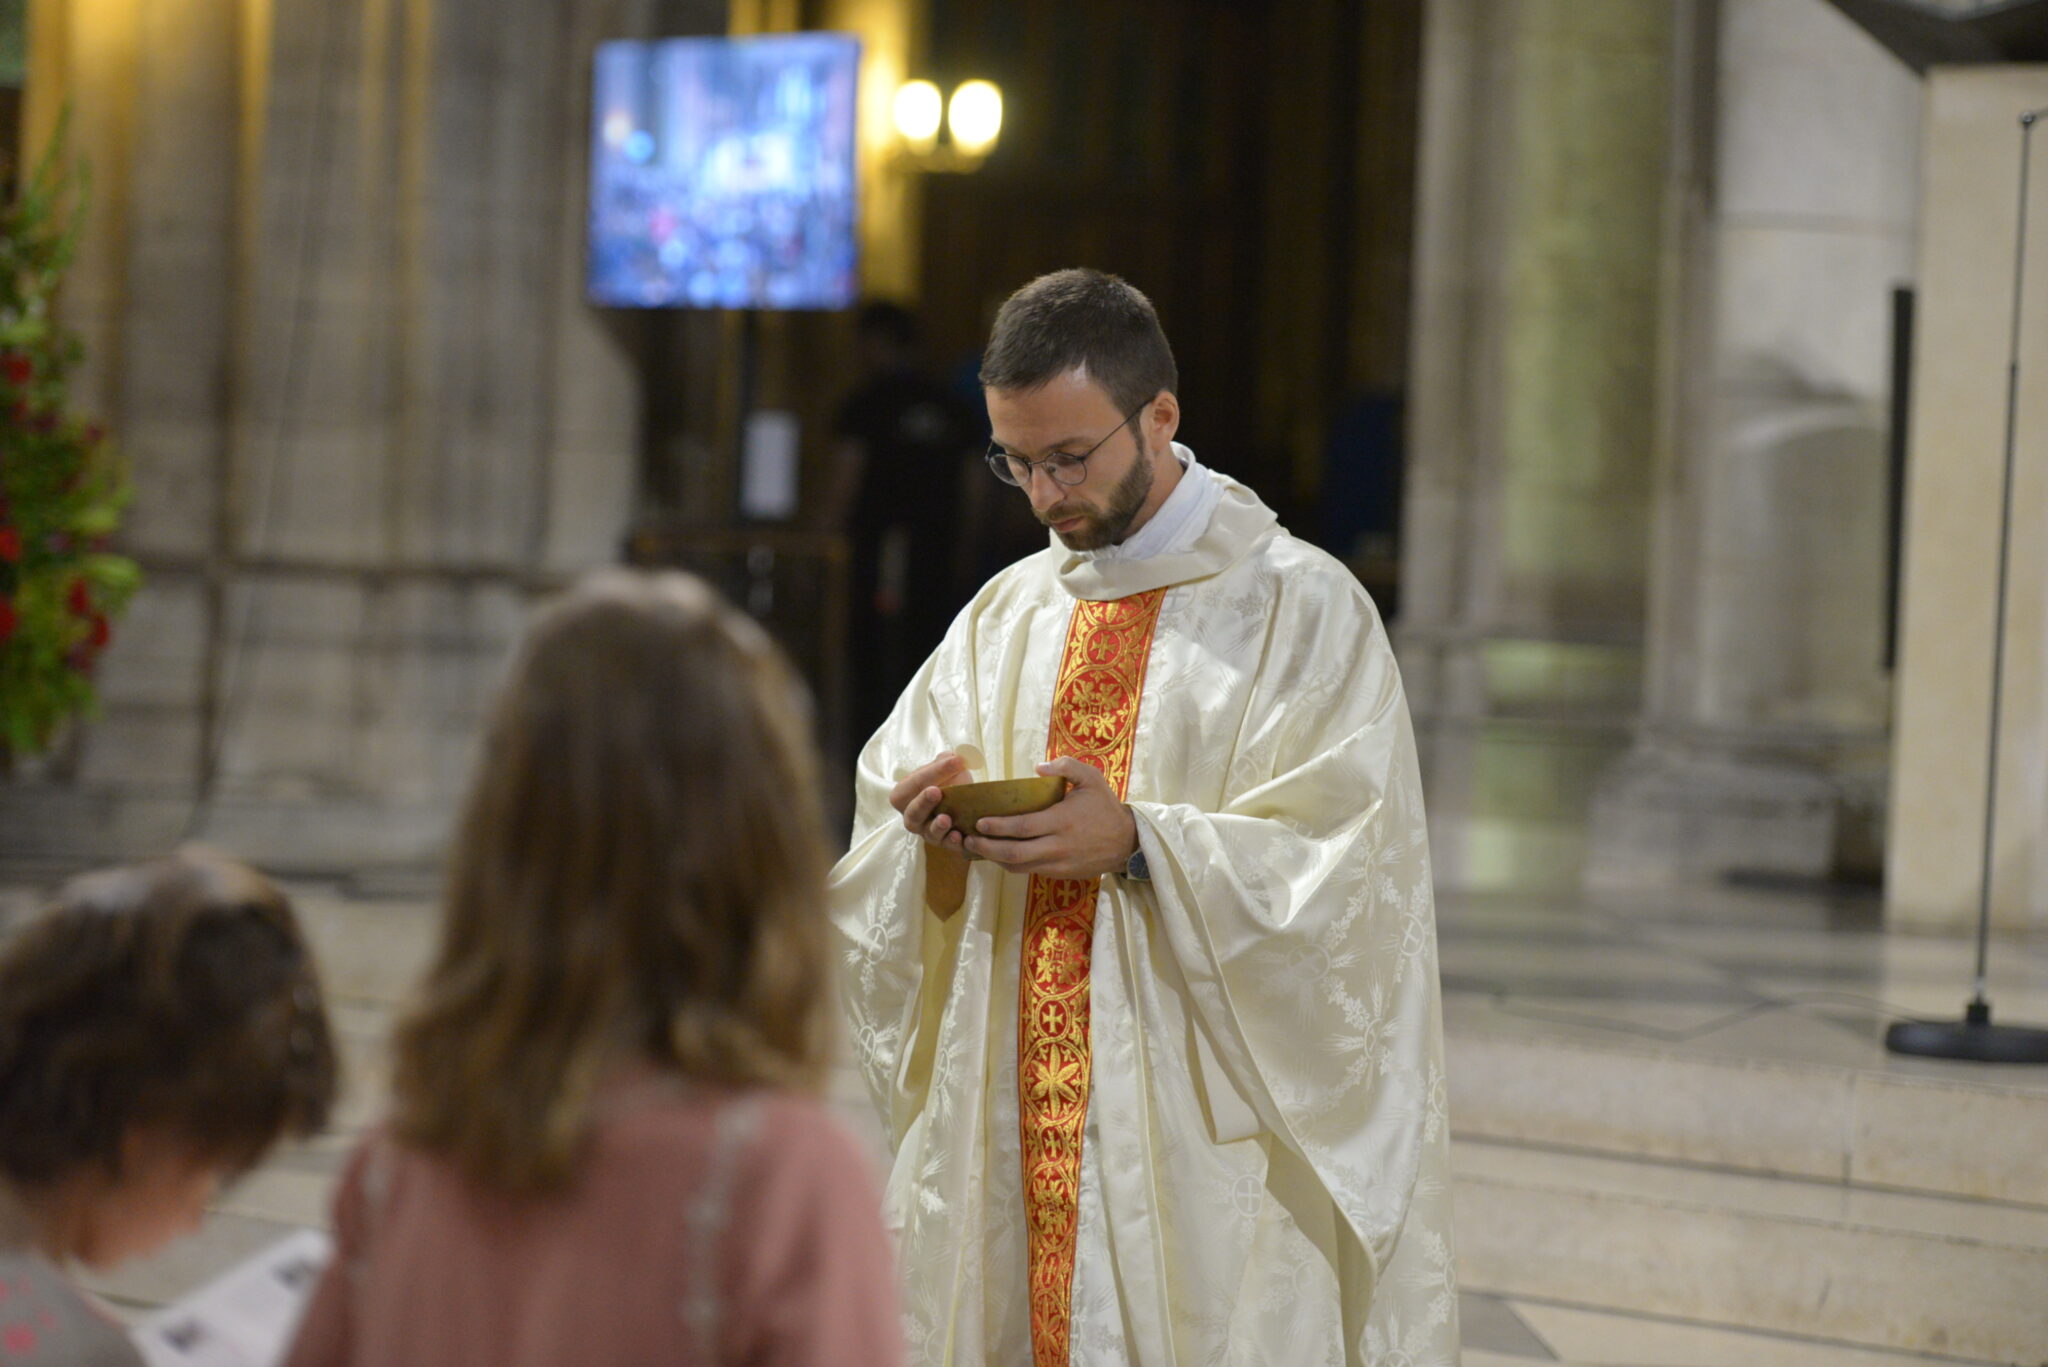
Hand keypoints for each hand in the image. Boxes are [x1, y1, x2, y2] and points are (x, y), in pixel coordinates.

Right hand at [892, 752, 973, 851]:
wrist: (964, 802)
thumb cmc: (947, 783)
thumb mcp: (944, 769)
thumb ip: (946, 760)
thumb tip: (953, 758)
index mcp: (905, 795)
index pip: (914, 783)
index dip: (933, 772)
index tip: (956, 761)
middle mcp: (913, 817)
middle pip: (913, 813)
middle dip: (923, 802)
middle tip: (936, 792)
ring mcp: (928, 832)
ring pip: (928, 833)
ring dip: (937, 826)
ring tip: (947, 819)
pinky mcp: (945, 843)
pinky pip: (947, 846)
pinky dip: (953, 842)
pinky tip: (960, 836)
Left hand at [962, 757, 1138, 879]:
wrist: (1127, 841)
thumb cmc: (1105, 807)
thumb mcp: (1091, 778)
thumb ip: (1065, 766)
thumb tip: (1038, 766)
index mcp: (1061, 821)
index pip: (1021, 827)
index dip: (997, 827)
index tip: (979, 821)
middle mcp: (1056, 846)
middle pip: (1013, 853)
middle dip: (987, 848)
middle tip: (968, 838)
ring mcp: (1057, 864)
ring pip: (1018, 867)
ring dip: (995, 859)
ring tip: (978, 848)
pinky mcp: (1060, 874)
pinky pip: (1029, 871)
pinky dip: (1012, 864)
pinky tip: (1000, 855)